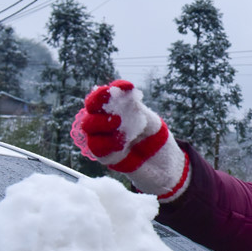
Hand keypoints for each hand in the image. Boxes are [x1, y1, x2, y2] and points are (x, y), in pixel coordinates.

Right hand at [70, 80, 189, 201]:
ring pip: (88, 127)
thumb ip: (134, 106)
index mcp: (111, 109)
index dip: (108, 91)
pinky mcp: (104, 156)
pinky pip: (96, 148)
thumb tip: (124, 89)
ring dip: (101, 124)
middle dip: (100, 107)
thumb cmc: (153, 136)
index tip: (126, 87)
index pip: (100, 96)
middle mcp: (102, 122)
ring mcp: (101, 139)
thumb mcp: (148, 118)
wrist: (163, 162)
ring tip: (119, 125)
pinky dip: (107, 143)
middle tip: (118, 115)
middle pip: (89, 109)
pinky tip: (121, 143)